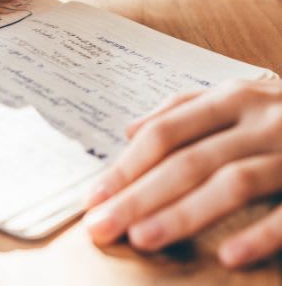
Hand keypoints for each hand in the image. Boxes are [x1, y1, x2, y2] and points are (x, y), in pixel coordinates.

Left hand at [83, 80, 281, 267]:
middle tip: (101, 228)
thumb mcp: (242, 99)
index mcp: (233, 98)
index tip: (92, 200)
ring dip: (185, 213)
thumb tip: (128, 130)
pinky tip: (229, 256)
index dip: (125, 168)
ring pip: (232, 182)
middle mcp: (263, 119)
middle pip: (188, 160)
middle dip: (139, 197)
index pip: (164, 134)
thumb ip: (185, 111)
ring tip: (144, 240)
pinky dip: (262, 233)